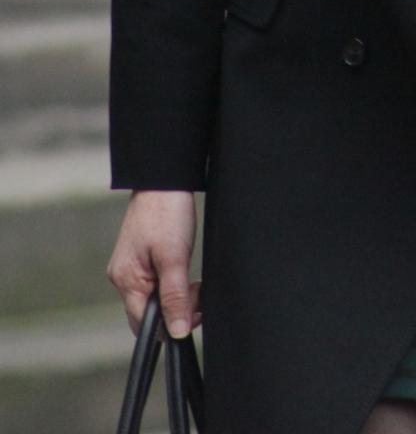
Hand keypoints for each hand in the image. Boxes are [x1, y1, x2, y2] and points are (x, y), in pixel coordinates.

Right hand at [107, 189, 199, 338]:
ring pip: (153, 299)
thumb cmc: (166, 212)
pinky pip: (154, 284)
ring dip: (175, 297)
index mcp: (126, 280)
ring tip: (193, 282)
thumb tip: (177, 332)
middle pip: (148, 314)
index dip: (172, 325)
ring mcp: (130, 267)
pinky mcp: (139, 258)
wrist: (164, 179)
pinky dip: (171, 285)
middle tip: (197, 295)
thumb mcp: (174, 257)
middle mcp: (123, 277)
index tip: (196, 313)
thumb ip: (175, 296)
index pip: (145, 324)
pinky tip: (184, 273)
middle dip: (175, 311)